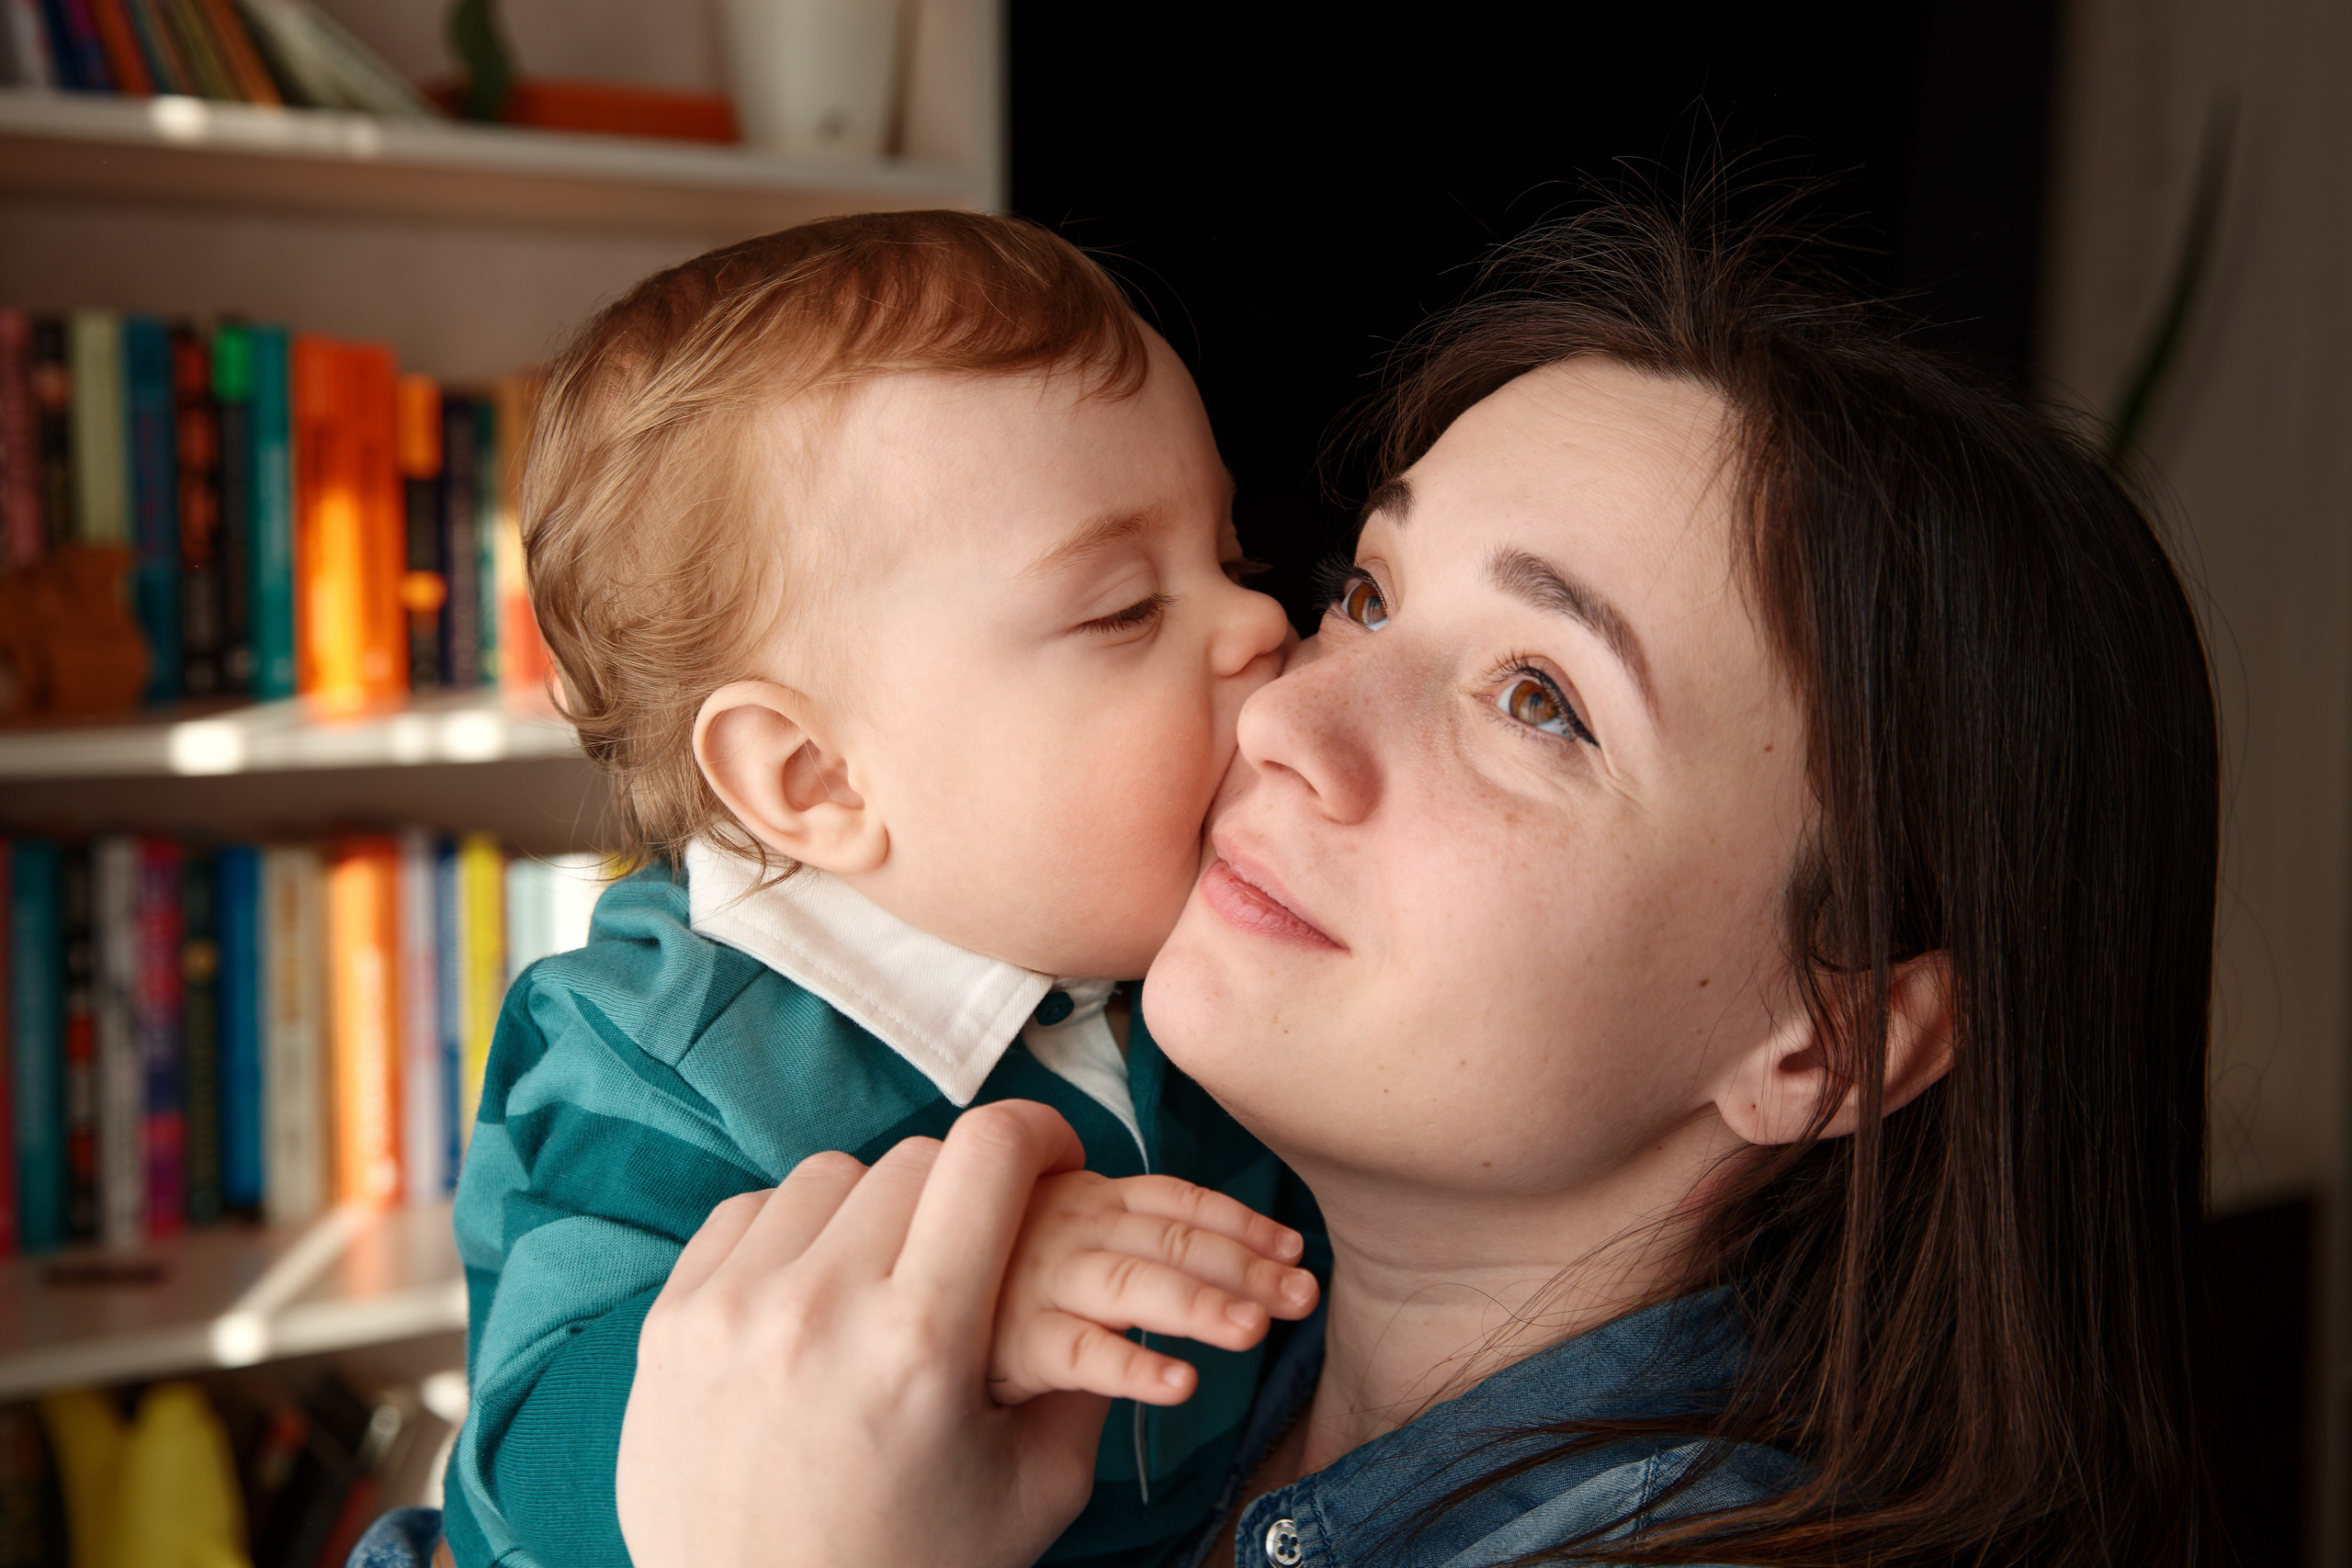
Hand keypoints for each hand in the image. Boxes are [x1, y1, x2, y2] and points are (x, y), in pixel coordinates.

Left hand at [615, 1101, 1114, 1567]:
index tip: (1053, 1159)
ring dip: (875, 1207)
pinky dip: (794, 1235)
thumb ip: (1090, 1377)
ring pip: (829, 1176)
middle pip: (915, 1159)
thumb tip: (1116, 1284)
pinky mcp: (671, 1322)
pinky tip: (815, 1294)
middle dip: (965, 1188)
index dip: (1039, 1136)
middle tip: (977, 1243)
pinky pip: (748, 1215)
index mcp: (922, 1342)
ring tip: (890, 1275)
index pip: (989, 1154)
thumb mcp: (1033, 1492)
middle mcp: (820, 1307)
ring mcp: (731, 1309)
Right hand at [989, 1170, 1318, 1404]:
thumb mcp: (1065, 1232)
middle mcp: (1069, 1226)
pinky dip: (1129, 1367)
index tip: (1294, 1249)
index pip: (1176, 1199)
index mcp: (1090, 1195)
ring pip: (1129, 1285)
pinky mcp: (1010, 1337)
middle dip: (1242, 1267)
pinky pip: (1077, 1352)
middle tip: (1302, 1297)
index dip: (1240, 1221)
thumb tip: (1230, 1263)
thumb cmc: (1001, 1269)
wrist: (905, 1297)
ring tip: (1254, 1331)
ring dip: (1197, 1306)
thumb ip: (1129, 1235)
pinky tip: (1179, 1385)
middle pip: (1167, 1239)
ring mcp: (1039, 1278)